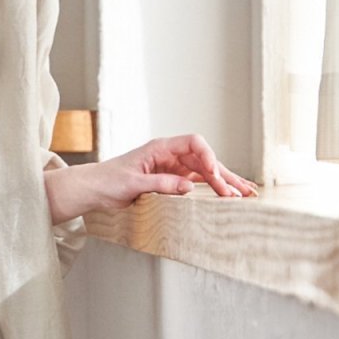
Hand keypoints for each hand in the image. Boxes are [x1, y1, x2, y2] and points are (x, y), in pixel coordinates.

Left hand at [96, 134, 256, 206]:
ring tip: (244, 195)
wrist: (94, 188)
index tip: (213, 174)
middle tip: (241, 191)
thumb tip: (188, 188)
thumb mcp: (133, 183)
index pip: (193, 143)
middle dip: (223, 175)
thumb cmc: (108, 181)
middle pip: (204, 159)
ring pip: (204, 172)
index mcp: (160, 148)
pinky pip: (196, 182)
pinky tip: (226, 195)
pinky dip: (211, 189)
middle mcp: (170, 155)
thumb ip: (161, 184)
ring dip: (223, 183)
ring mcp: (172, 167)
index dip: (207, 156)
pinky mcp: (171, 180)